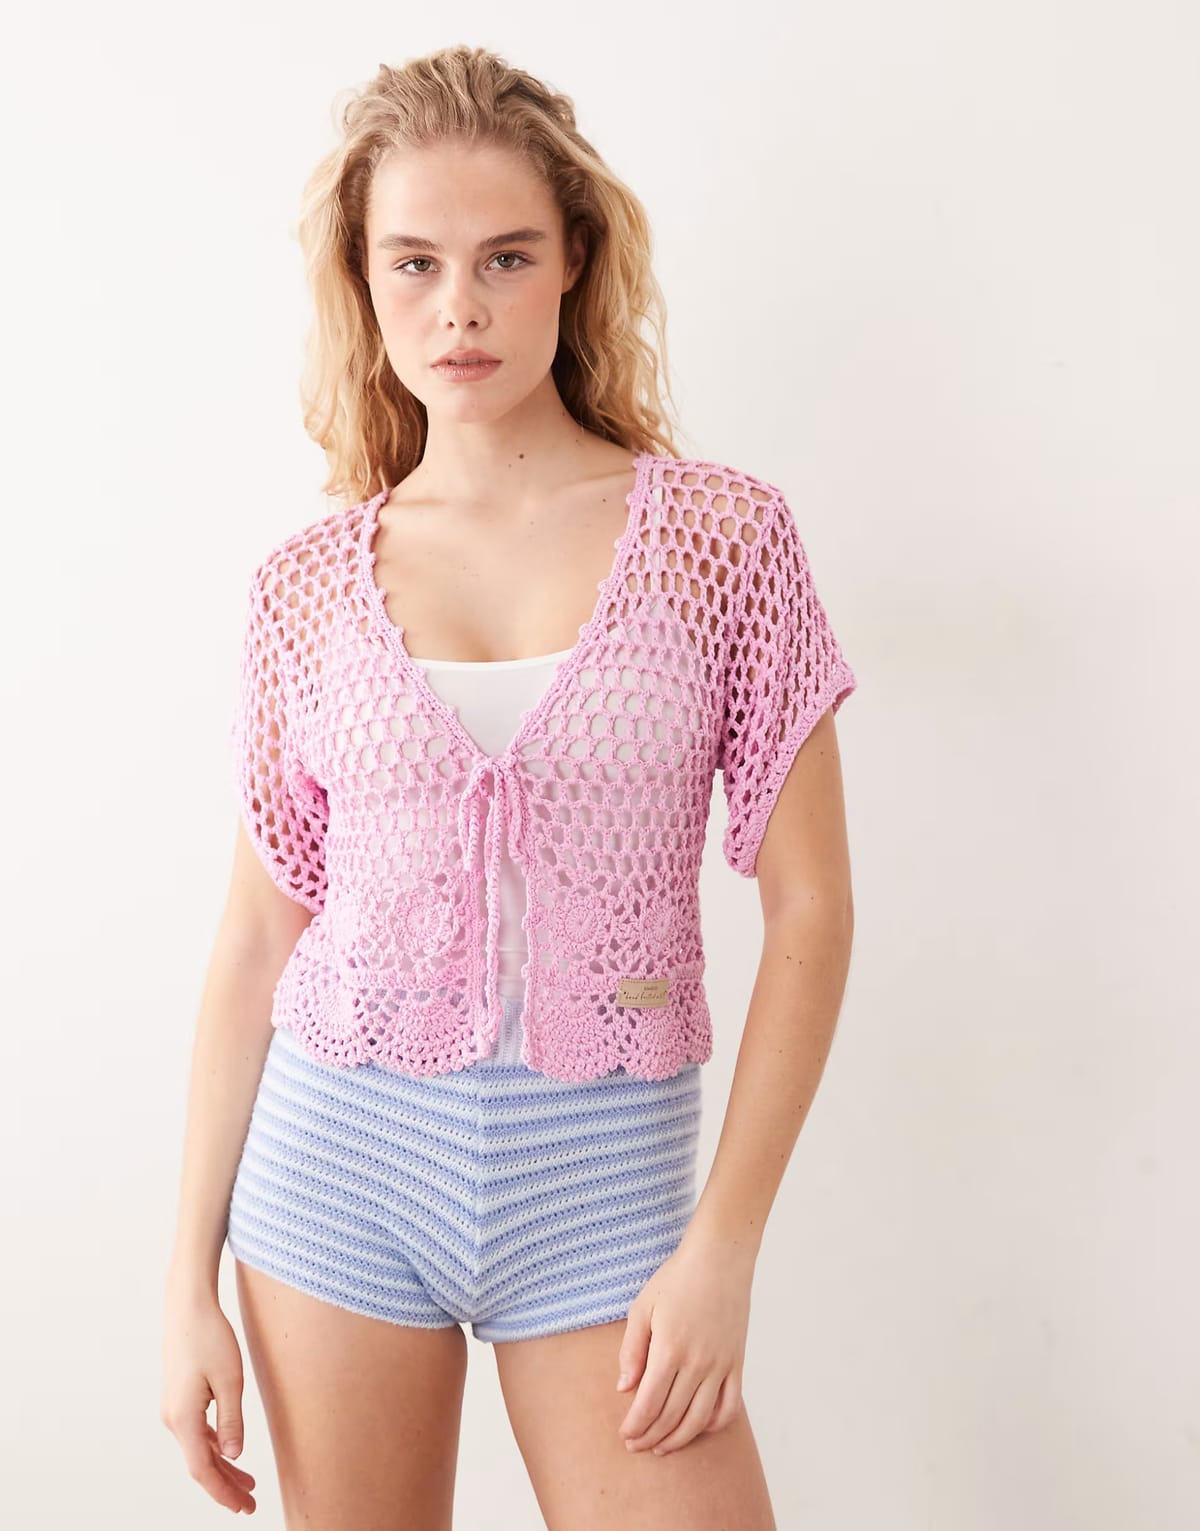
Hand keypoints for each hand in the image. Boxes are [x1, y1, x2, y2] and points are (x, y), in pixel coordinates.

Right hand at [161, 1282, 256, 1514]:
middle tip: (250, 1504)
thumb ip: (232, 1421)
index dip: (223, 1492)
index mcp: (182, 1419)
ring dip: (221, 1467)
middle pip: (200, 1464)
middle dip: (225, 1486)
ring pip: (198, 1449)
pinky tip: (229, 1453)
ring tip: (247, 1484)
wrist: (187, 1305)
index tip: (244, 1507)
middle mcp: (172, 1419)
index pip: (202, 1470)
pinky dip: (214, 1447)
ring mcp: (173, 1408)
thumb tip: (233, 1456)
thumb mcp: (230, 1380)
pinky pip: (196, 1432)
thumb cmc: (210, 1337)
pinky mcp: (179, 1397)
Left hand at [614, 1234, 754, 1456]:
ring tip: (662, 1446)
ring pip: (700, 1419)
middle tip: (636, 1446)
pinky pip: (729, 1406)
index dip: (635, 1426)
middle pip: (672, 1416)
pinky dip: (714, 1424)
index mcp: (669, 1349)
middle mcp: (697, 1363)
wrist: (720, 1257)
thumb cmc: (677, 1278)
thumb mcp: (642, 1307)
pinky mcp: (737, 1363)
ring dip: (679, 1438)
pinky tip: (698, 1426)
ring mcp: (721, 1365)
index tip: (625, 1436)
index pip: (649, 1404)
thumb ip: (631, 1351)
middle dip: (651, 1437)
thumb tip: (624, 1389)